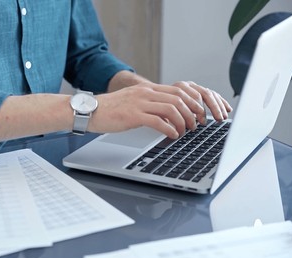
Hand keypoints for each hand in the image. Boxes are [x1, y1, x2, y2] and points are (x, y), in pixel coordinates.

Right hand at [89, 81, 231, 138]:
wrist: (91, 111)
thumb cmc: (112, 110)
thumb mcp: (134, 102)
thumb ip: (151, 105)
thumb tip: (170, 116)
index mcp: (148, 89)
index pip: (179, 91)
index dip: (193, 102)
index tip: (199, 114)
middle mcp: (146, 93)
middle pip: (179, 98)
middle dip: (193, 112)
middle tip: (198, 124)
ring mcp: (139, 103)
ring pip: (172, 108)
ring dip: (184, 121)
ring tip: (186, 131)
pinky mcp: (133, 115)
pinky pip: (158, 121)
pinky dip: (169, 129)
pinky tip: (173, 135)